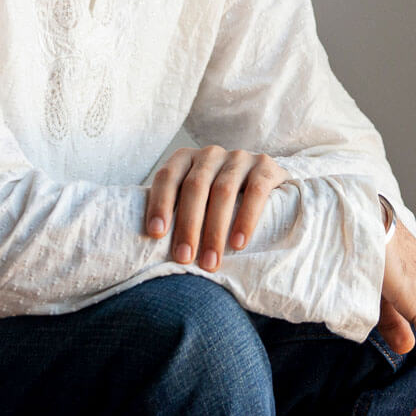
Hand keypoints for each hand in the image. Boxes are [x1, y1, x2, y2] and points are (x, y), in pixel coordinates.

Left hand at [145, 145, 289, 271]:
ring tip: (210, 262)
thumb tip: (150, 252)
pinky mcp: (266, 167)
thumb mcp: (195, 201)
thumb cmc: (217, 201)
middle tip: (184, 258)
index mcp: (186, 159)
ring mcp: (240, 158)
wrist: (264, 183)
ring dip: (215, 229)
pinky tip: (238, 243)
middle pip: (195, 186)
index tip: (156, 234)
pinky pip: (256, 191)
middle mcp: (211, 154)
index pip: (167, 176)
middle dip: (188, 224)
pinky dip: (246, 218)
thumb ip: (176, 214)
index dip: (160, 203)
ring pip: (223, 190)